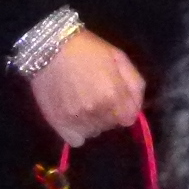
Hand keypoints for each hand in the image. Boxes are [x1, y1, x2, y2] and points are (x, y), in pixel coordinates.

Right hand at [27, 28, 145, 146]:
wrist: (50, 48)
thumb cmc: (88, 49)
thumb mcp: (119, 57)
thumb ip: (134, 84)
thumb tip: (138, 108)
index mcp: (114, 94)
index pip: (129, 119)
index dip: (124, 109)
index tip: (117, 99)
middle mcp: (97, 111)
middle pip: (111, 125)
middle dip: (109, 113)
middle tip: (97, 95)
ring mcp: (77, 119)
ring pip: (95, 132)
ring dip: (93, 122)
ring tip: (84, 103)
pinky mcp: (59, 124)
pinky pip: (77, 140)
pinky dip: (78, 131)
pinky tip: (75, 116)